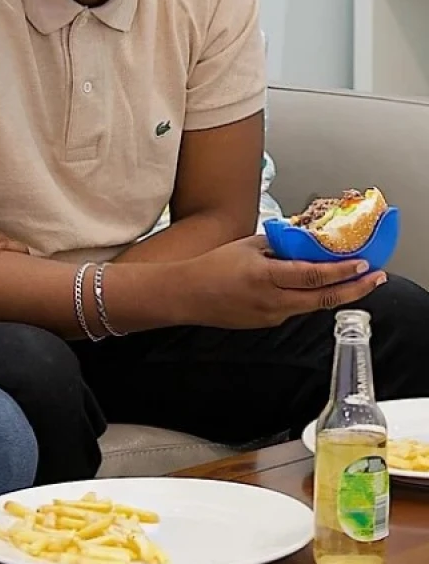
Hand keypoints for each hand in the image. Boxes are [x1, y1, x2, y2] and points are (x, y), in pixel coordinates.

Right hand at [178, 235, 386, 328]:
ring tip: (353, 280)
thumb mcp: (247, 246)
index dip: (342, 271)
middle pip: (323, 299)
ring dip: (334, 293)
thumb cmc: (211, 267)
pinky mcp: (267, 323)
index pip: (313, 276)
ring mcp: (270, 316)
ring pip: (312, 306)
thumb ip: (279, 244)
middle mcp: (271, 300)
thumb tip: (306, 240)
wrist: (187, 295)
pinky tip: (315, 288)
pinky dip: (310, 298)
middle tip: (376, 278)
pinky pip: (295, 309)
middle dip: (355, 290)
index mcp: (265, 276)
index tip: (363, 264)